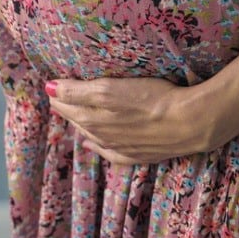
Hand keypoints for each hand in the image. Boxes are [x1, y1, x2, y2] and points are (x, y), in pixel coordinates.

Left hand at [46, 77, 220, 164]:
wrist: (189, 122)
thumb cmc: (152, 98)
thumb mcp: (109, 90)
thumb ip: (76, 91)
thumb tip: (49, 89)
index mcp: (93, 115)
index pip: (65, 102)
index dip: (57, 92)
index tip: (51, 83)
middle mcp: (102, 133)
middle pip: (75, 118)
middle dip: (65, 106)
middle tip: (58, 95)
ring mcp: (119, 145)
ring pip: (90, 133)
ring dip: (78, 122)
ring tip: (71, 112)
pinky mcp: (136, 154)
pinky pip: (109, 152)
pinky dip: (96, 146)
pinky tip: (89, 143)